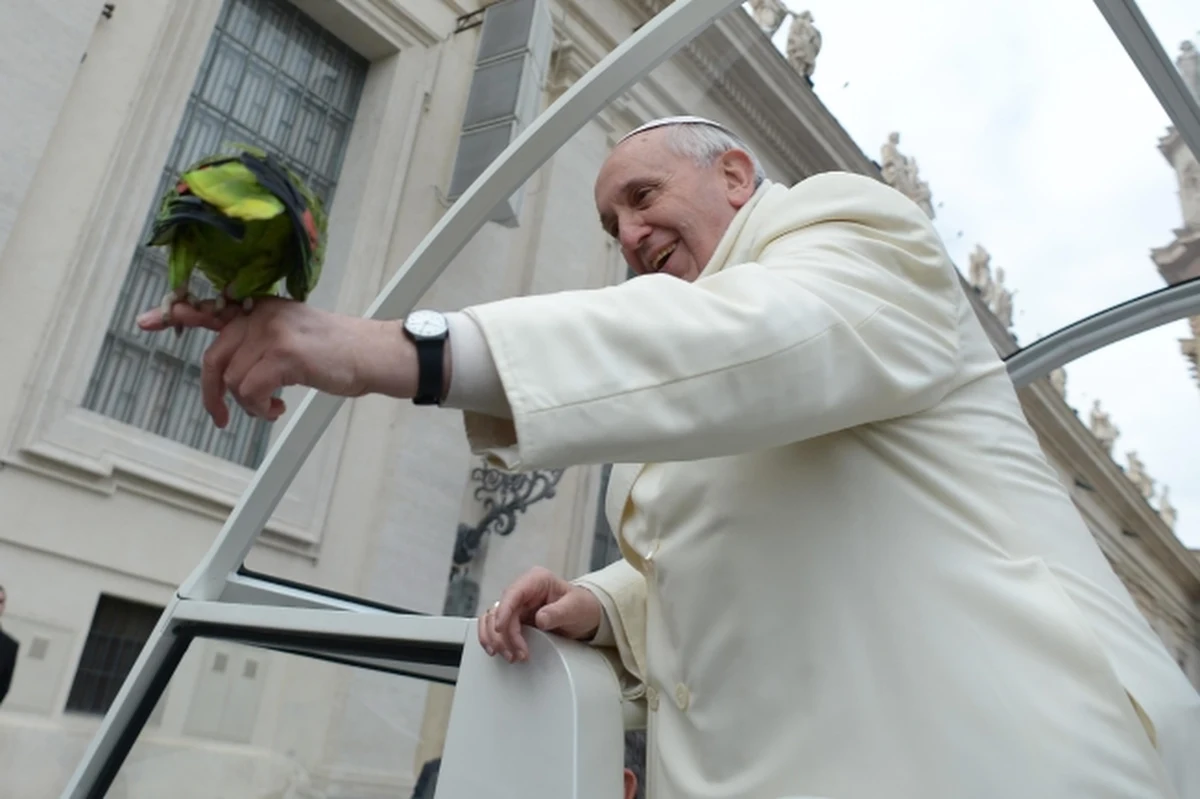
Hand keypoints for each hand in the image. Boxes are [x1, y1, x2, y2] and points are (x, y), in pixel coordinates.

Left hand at [135, 297, 415, 427]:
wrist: (372, 355)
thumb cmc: (336, 352)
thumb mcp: (291, 335)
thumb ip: (258, 340)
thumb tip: (228, 366)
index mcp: (262, 309)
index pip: (212, 308)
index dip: (177, 314)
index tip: (147, 321)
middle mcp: (262, 315)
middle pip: (215, 357)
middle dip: (212, 394)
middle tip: (222, 418)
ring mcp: (272, 332)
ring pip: (233, 380)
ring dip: (249, 405)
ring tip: (272, 408)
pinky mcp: (284, 354)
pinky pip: (250, 391)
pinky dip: (260, 409)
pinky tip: (278, 409)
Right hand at [478, 566, 603, 661]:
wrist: (586, 616)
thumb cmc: (581, 607)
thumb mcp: (575, 608)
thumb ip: (558, 612)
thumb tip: (540, 619)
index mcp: (536, 580)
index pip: (512, 593)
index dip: (503, 611)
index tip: (500, 629)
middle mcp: (523, 590)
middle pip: (500, 609)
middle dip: (504, 634)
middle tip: (516, 653)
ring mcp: (517, 604)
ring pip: (492, 619)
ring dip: (497, 639)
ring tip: (511, 656)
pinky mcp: (515, 618)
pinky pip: (495, 627)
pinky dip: (493, 639)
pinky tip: (497, 650)